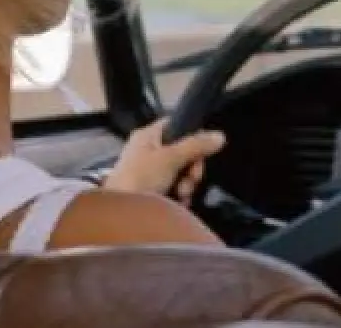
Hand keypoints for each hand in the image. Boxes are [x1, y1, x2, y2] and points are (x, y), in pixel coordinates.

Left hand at [103, 118, 225, 204]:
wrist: (120, 215)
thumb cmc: (140, 178)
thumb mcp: (170, 158)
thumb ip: (196, 145)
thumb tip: (220, 135)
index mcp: (148, 135)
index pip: (176, 124)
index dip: (192, 134)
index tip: (202, 149)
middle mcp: (148, 150)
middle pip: (183, 151)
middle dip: (191, 168)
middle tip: (191, 180)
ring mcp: (150, 171)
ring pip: (181, 171)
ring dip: (187, 184)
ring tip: (182, 195)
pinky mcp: (152, 190)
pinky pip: (175, 187)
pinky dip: (180, 195)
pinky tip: (180, 203)